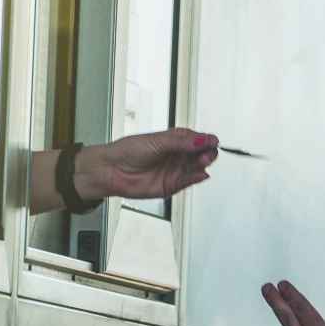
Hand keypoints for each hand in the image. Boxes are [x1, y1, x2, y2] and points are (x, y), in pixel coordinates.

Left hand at [76, 128, 219, 199]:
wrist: (112, 170)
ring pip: (197, 168)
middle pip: (202, 154)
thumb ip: (181, 142)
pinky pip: (189, 182)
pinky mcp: (172, 185)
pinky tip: (200, 174)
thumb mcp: (157, 141)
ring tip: (202, 161)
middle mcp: (177, 155)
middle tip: (206, 152)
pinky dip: (196, 178)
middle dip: (207, 152)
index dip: (206, 140)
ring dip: (203, 164)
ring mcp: (175, 170)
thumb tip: (202, 140)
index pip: (198, 139)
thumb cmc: (128, 151)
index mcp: (175, 140)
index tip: (212, 141)